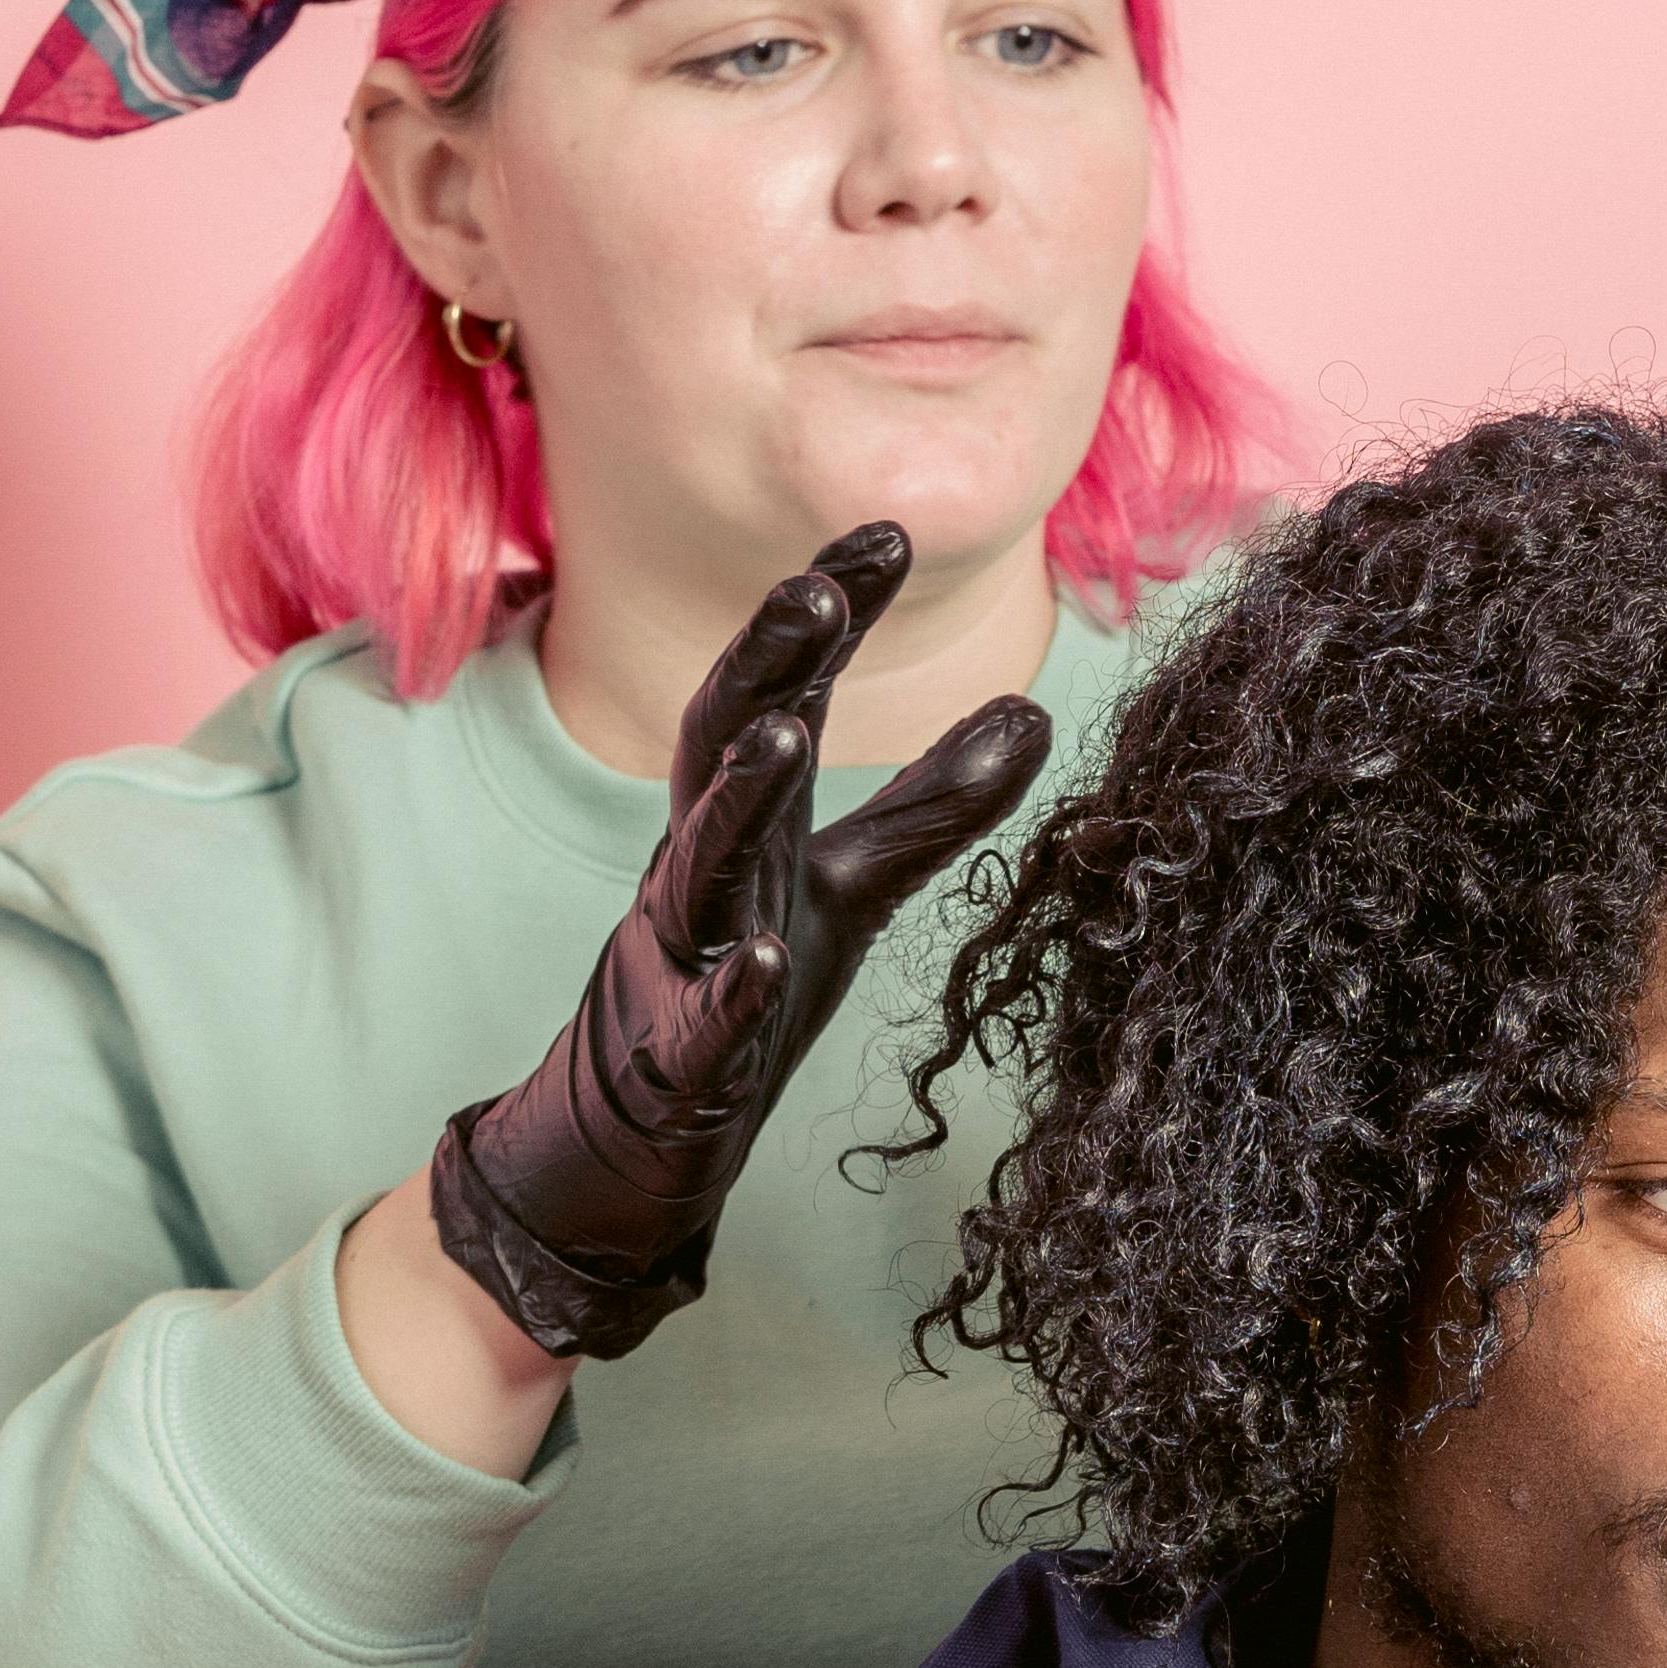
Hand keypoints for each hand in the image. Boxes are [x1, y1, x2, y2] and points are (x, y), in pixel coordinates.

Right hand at [430, 529, 1053, 1363]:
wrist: (633, 1135)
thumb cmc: (738, 985)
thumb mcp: (851, 885)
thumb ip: (933, 805)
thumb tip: (1033, 711)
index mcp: (740, 816)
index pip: (784, 690)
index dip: (828, 614)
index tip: (884, 531)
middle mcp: (701, 866)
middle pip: (719, 743)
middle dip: (765, 665)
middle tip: (814, 589)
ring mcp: (681, 958)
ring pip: (698, 864)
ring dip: (738, 799)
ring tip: (782, 736)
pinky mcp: (679, 1055)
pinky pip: (704, 1018)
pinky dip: (732, 990)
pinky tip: (768, 964)